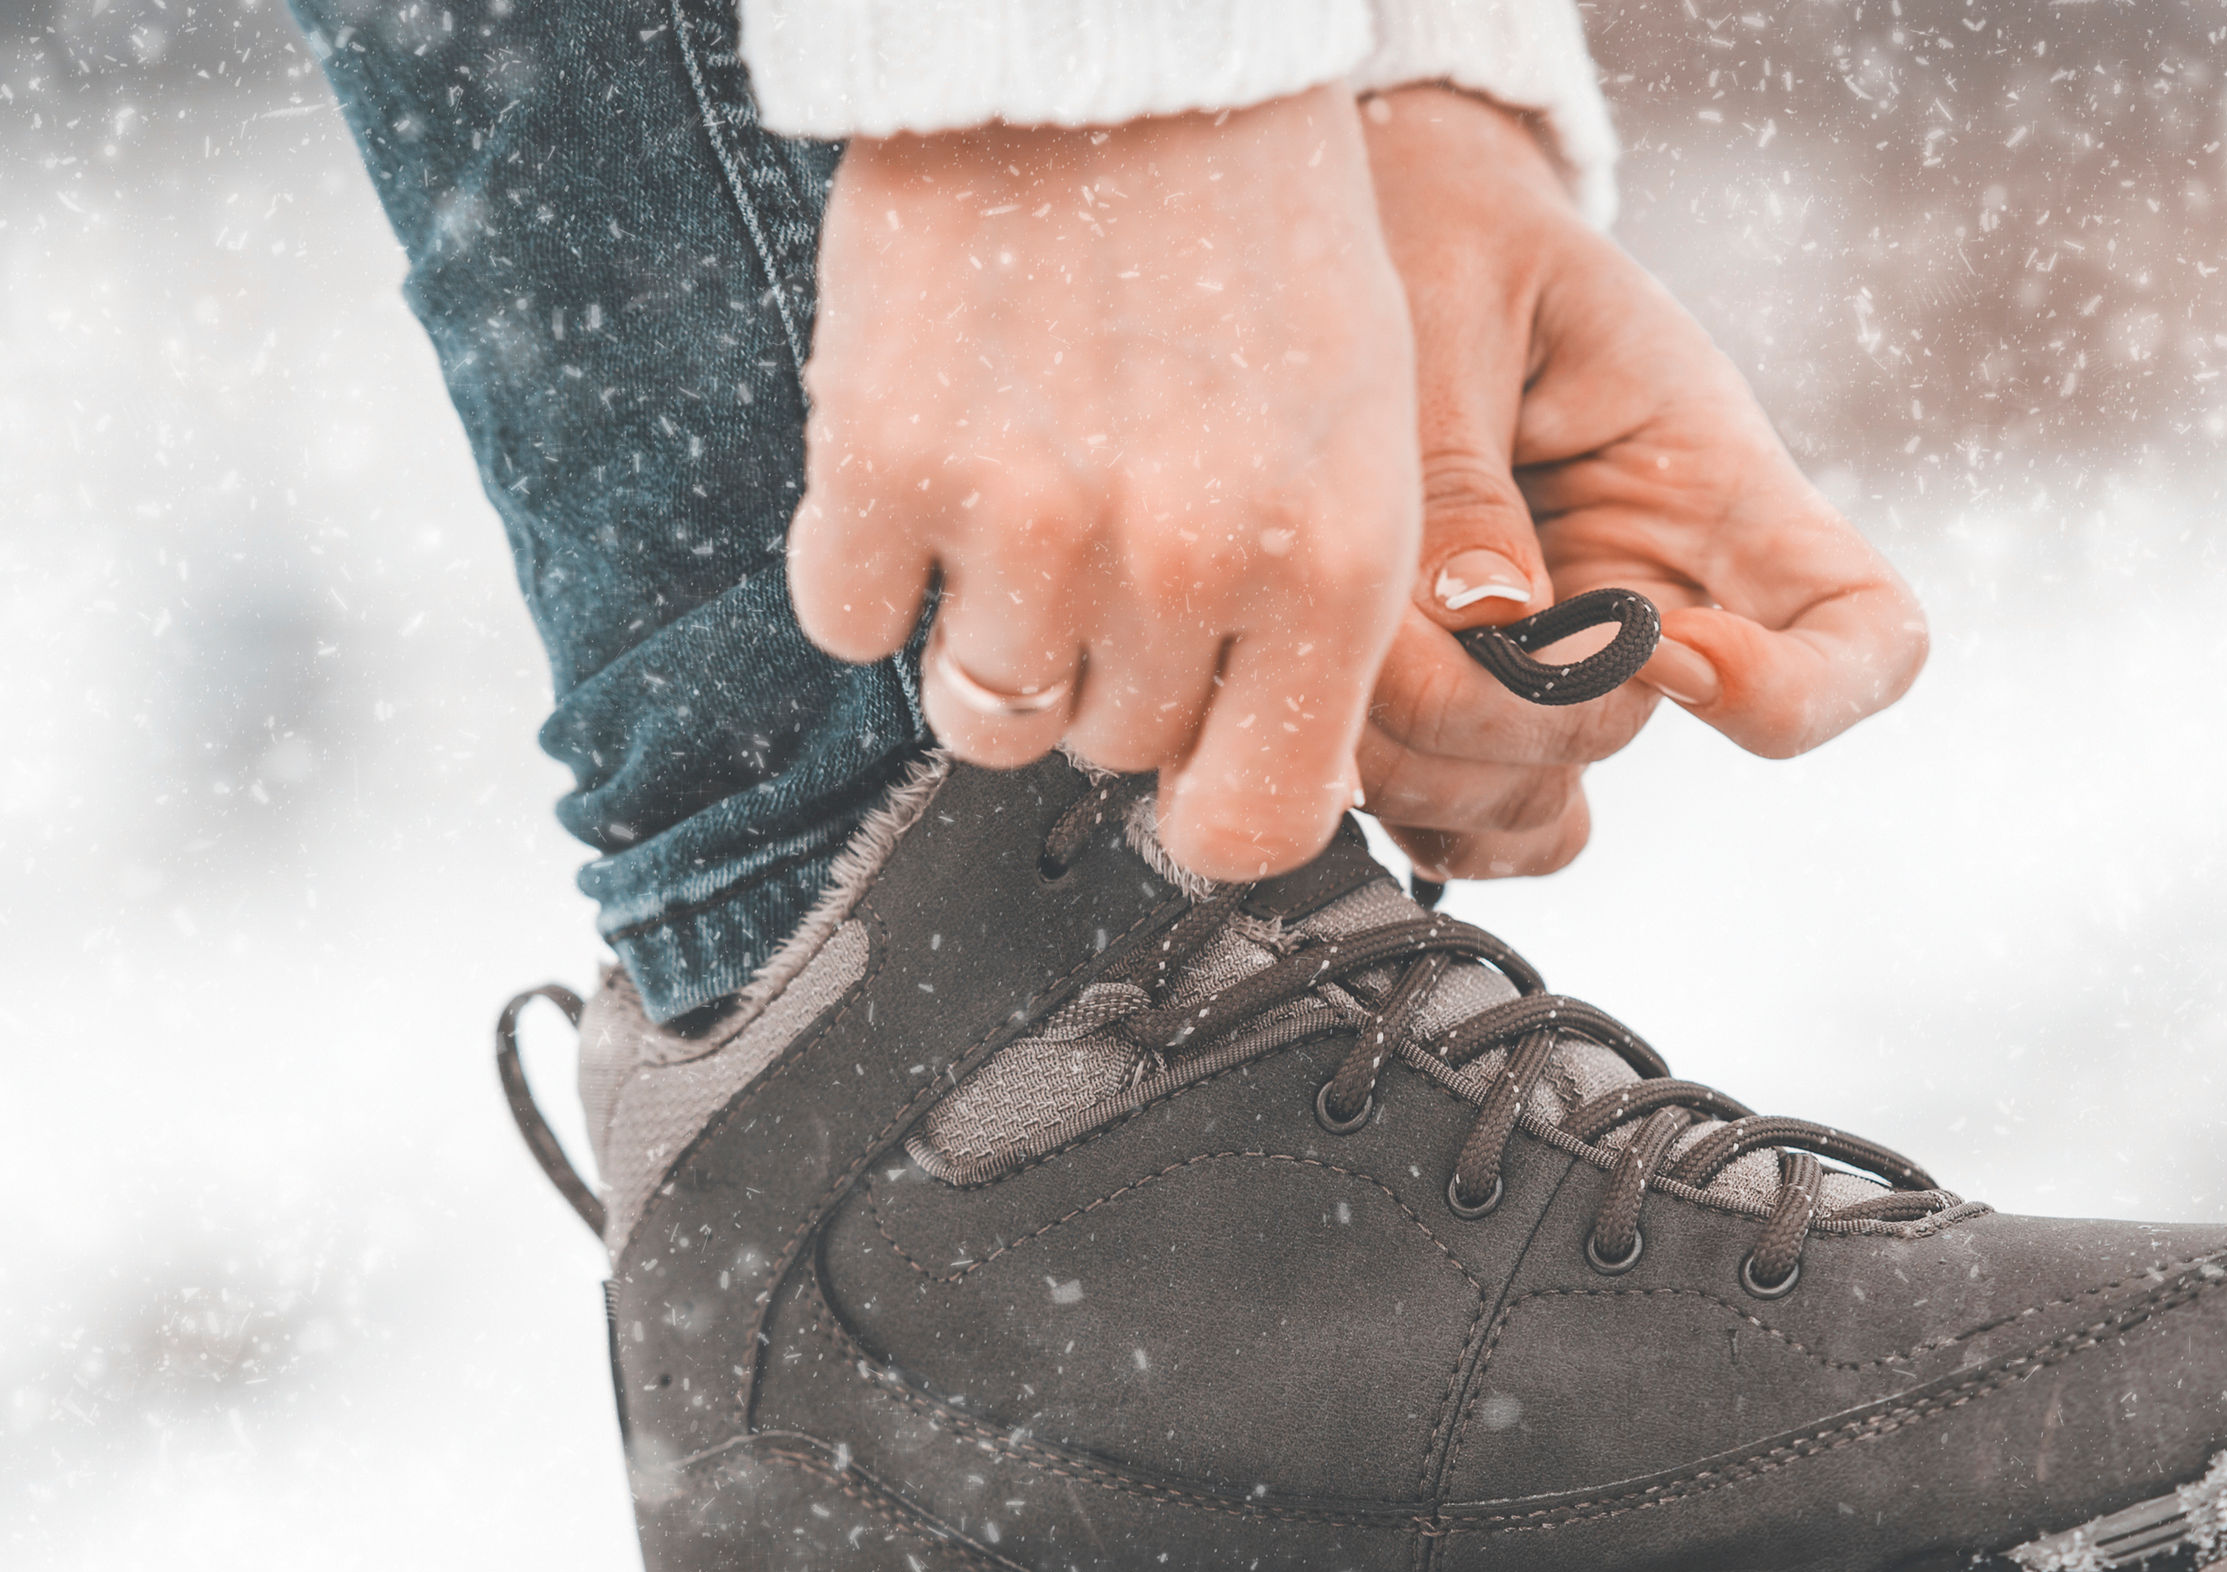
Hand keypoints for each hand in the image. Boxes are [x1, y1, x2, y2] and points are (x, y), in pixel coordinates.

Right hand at [785, 91, 1417, 879]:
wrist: (1116, 55)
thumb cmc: (1259, 244)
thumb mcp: (1363, 438)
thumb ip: (1318, 618)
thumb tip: (1260, 785)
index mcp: (1331, 563)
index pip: (1255, 825)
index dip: (1210, 809)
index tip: (1189, 768)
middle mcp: (1186, 560)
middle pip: (1108, 755)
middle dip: (1108, 676)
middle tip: (1114, 537)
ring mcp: (1029, 518)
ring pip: (981, 714)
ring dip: (990, 637)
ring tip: (1026, 503)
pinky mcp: (884, 457)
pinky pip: (847, 621)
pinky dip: (871, 565)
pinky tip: (928, 463)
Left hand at [1354, 87, 1929, 879]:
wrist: (1378, 206)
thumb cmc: (1438, 222)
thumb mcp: (1448, 299)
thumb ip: (1457, 465)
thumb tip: (1490, 625)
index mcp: (1708, 476)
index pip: (1865, 632)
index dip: (1799, 693)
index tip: (1667, 653)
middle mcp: (1655, 588)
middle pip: (1633, 734)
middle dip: (1511, 714)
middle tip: (1402, 621)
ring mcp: (1563, 654)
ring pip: (1539, 799)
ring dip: (1433, 765)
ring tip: (1341, 647)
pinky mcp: (1471, 692)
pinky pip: (1469, 817)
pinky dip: (1407, 801)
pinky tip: (1340, 717)